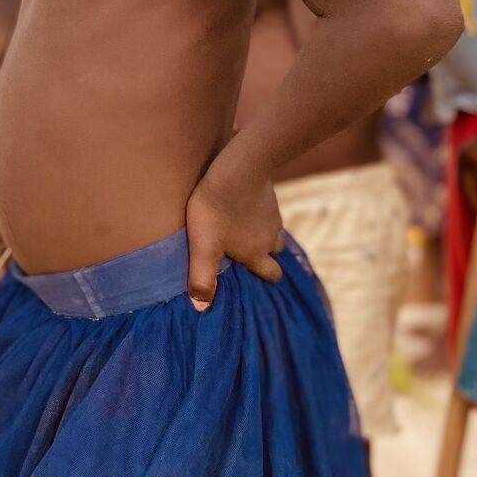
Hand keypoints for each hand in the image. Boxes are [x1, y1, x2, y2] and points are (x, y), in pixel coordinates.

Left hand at [185, 159, 283, 311]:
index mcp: (257, 254)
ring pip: (272, 229)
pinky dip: (258, 210)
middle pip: (275, 251)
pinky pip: (267, 208)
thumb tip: (200, 308)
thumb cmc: (217, 210)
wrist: (238, 168)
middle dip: (265, 254)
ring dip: (261, 231)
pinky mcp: (269, 193)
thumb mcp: (204, 247)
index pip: (272, 274)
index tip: (255, 277)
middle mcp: (271, 237)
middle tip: (247, 252)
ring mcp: (273, 214)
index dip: (266, 277)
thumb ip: (202, 278)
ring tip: (243, 227)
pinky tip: (243, 203)